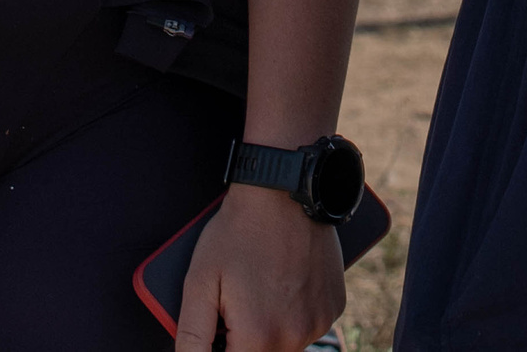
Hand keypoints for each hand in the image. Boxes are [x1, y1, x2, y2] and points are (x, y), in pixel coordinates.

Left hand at [175, 186, 344, 351]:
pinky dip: (294, 311)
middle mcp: (295, 337)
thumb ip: (192, 336)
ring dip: (270, 328)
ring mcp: (319, 321)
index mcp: (259, 338)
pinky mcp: (334, 306)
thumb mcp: (199, 281)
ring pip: (287, 344)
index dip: (221, 345)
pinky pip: (309, 323)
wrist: (282, 189)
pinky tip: (282, 280)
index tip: (220, 322)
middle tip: (237, 299)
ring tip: (259, 285)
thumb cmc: (237, 232)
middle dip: (244, 337)